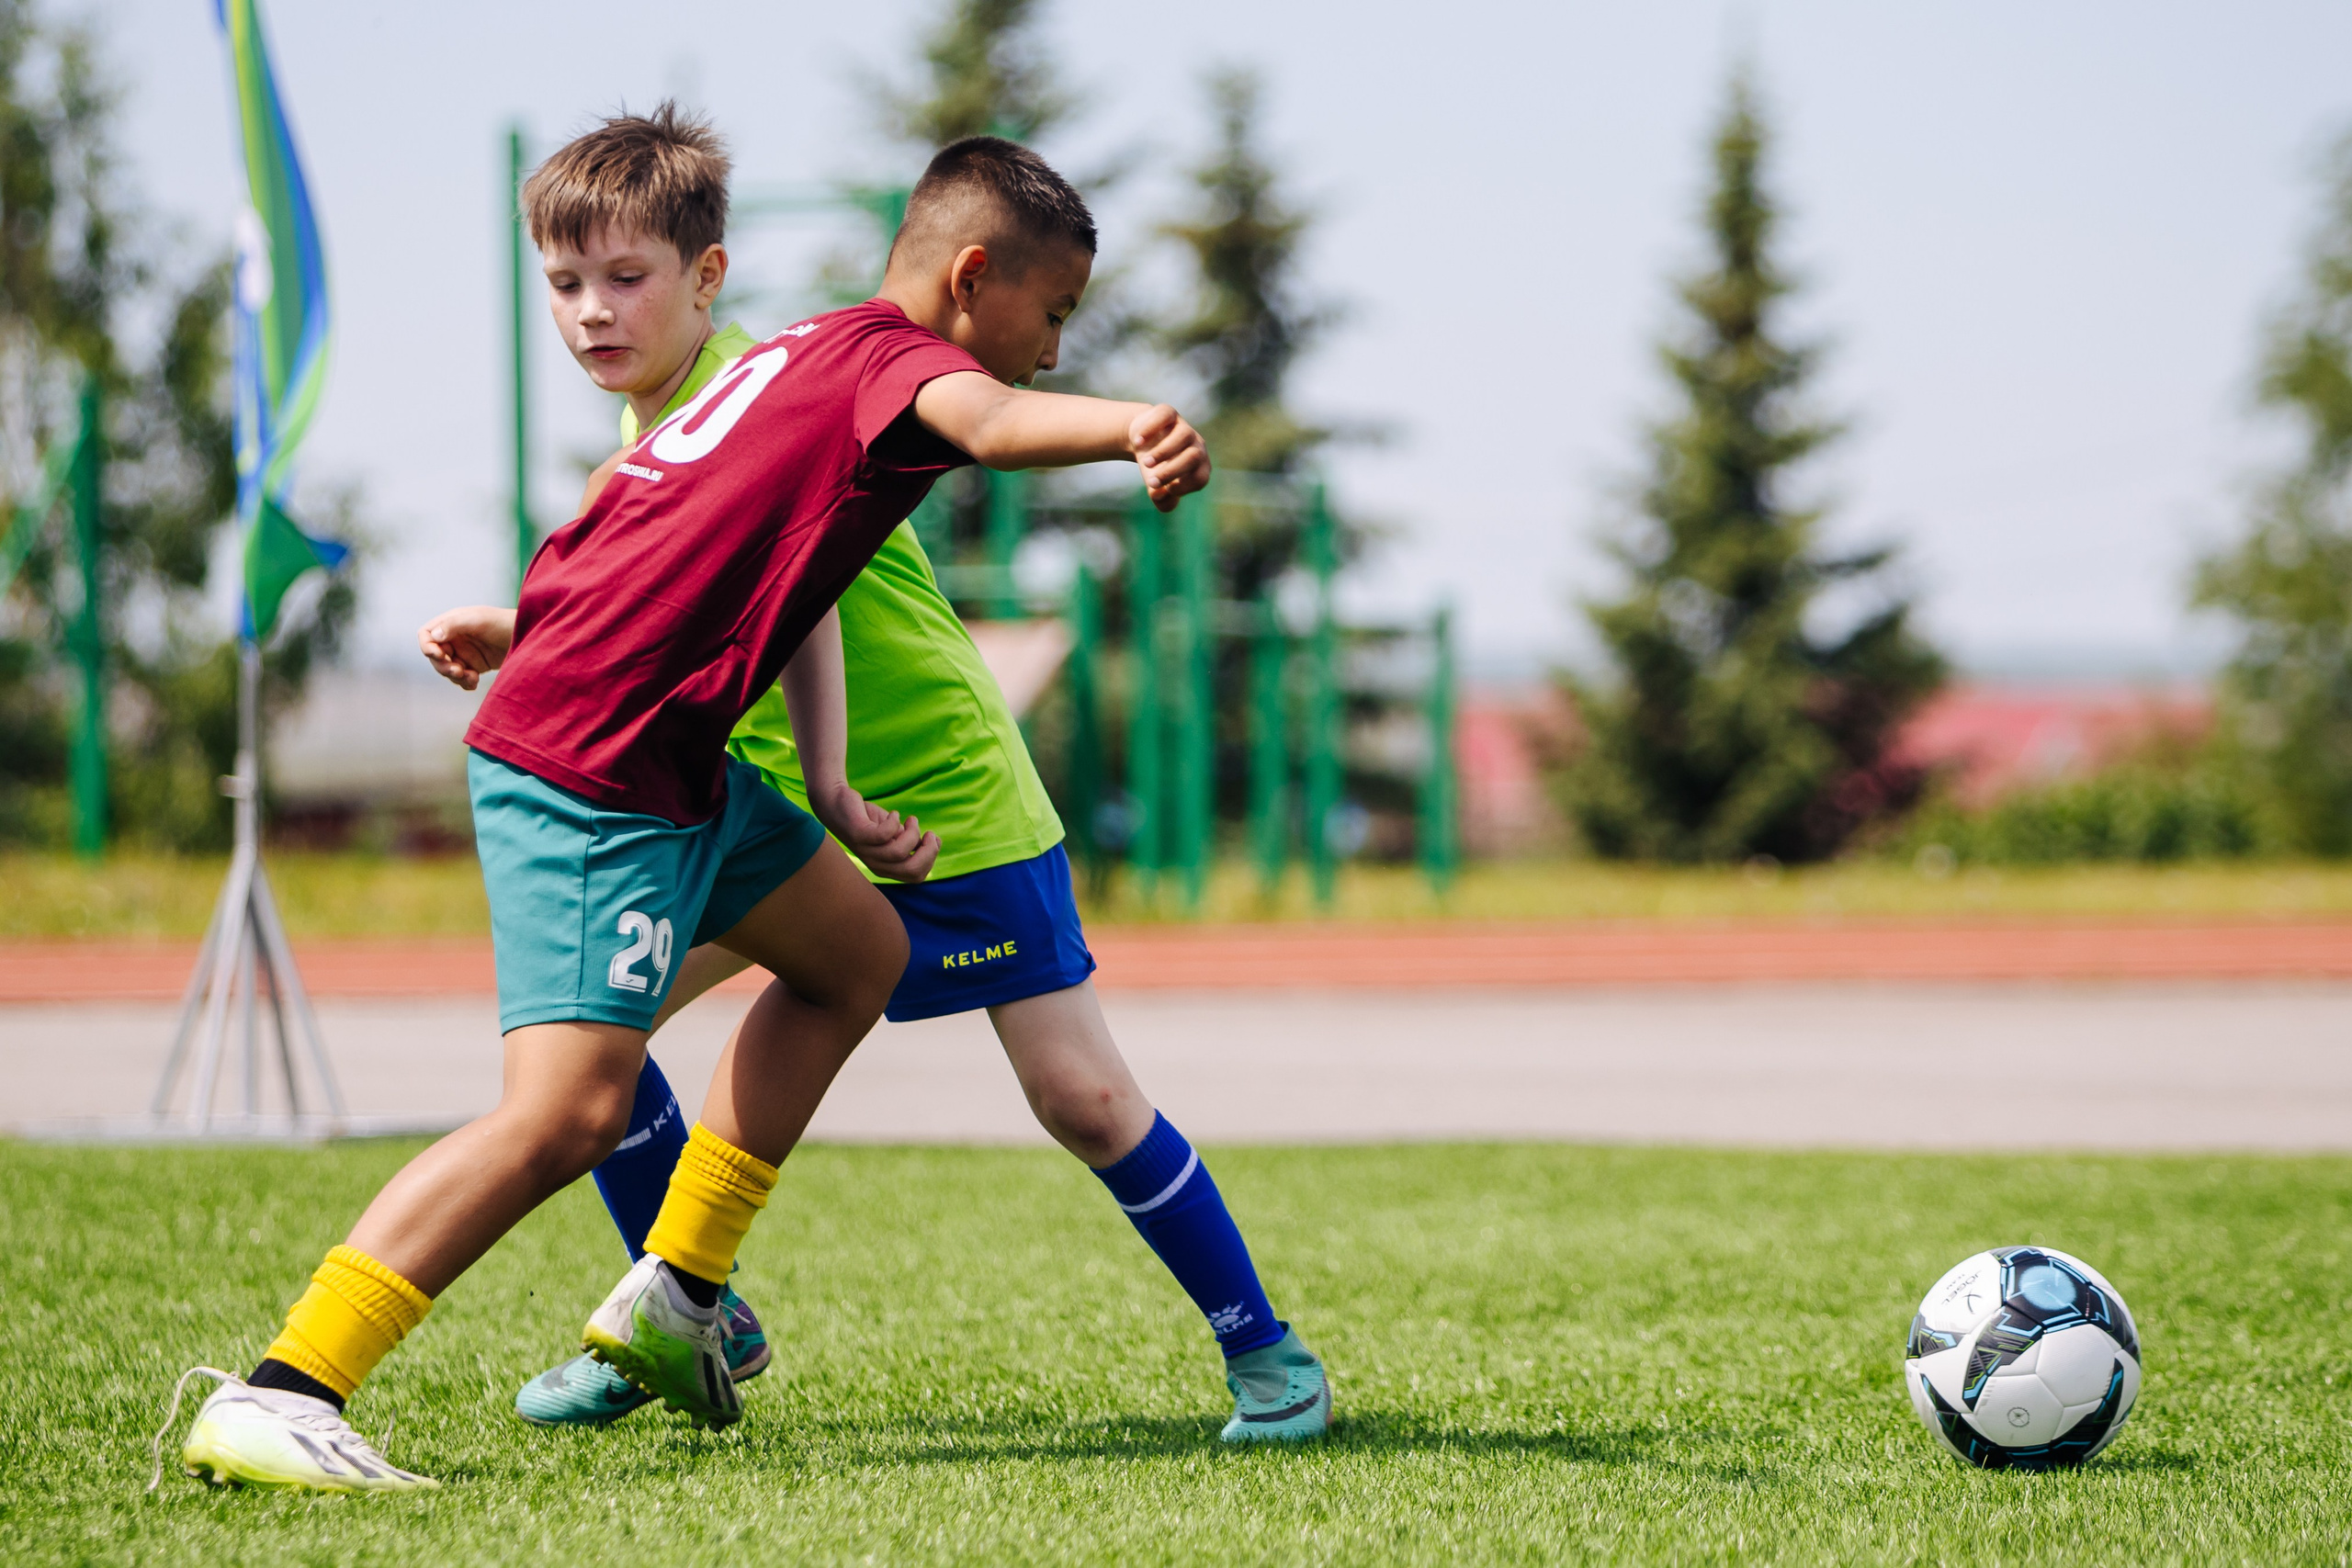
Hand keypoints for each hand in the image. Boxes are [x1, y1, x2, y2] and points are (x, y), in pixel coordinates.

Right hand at [418, 606, 516, 690]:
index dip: (427, 647)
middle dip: (444, 666)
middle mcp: (455, 638)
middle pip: (435, 657)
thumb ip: (454, 625)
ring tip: (471, 677)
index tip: (439, 655)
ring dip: (455, 677)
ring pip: (447, 670)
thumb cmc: (502, 623)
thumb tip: (434, 636)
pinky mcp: (475, 666)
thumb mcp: (477, 620)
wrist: (528, 636)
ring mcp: (464, 653)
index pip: (427, 635)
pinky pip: (461, 678)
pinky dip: (465, 682)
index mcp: (451, 623)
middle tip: (458, 671)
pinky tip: (475, 683)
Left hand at [809, 779, 939, 883]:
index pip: (917, 876)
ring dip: (912, 832)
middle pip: (913, 870)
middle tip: (928, 833)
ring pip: (900, 852)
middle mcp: (876, 864)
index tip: (933, 839)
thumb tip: (933, 843)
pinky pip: (885, 834)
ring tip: (910, 819)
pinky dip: (894, 821)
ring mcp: (867, 851)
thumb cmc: (866, 818)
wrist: (835, 802)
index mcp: (886, 867)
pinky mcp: (860, 835)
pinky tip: (893, 814)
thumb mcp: (892, 833)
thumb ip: (909, 841)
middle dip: (929, 851)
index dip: (931, 859)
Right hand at [1130, 404, 1209, 512]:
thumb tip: (1159, 494)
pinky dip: (1152, 429)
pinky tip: (1138, 442)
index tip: (1164, 489)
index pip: (1201, 478)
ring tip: (1145, 463)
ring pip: (1184, 435)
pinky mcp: (1169, 413)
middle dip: (1172, 471)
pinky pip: (1166, 416)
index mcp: (1200, 466)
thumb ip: (1162, 500)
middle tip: (1151, 481)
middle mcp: (1197, 445)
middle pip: (1194, 456)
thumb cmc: (1155, 468)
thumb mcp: (1157, 487)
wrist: (1142, 441)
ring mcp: (1184, 426)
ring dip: (1164, 452)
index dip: (1184, 486)